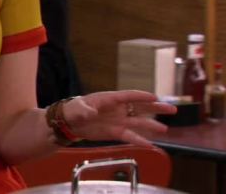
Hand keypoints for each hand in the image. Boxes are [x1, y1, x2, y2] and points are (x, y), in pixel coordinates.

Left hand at [62, 90, 176, 146]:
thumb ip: (84, 110)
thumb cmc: (73, 110)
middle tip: (172, 110)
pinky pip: (130, 136)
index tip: (155, 97)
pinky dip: (139, 140)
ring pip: (138, 122)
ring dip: (151, 125)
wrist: (69, 123)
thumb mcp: (77, 109)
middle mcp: (118, 109)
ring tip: (165, 129)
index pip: (129, 96)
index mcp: (109, 99)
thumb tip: (90, 112)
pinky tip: (150, 145)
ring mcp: (118, 121)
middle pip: (140, 107)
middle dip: (156, 108)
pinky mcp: (115, 132)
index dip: (142, 96)